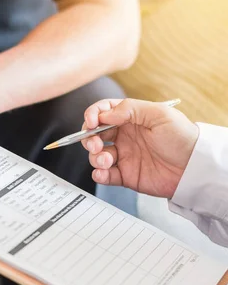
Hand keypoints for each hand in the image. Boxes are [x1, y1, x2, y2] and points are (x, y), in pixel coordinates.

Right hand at [81, 98, 198, 197]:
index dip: (92, 115)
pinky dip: (99, 174)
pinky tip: (103, 173)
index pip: (103, 112)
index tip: (91, 122)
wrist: (195, 167)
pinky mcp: (125, 175)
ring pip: (96, 155)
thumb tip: (104, 114)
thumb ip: (129, 109)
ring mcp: (124, 156)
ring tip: (107, 160)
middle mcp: (124, 136)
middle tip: (96, 144)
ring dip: (95, 157)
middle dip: (89, 138)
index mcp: (130, 118)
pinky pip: (104, 175)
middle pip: (94, 134)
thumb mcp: (159, 114)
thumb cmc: (182, 137)